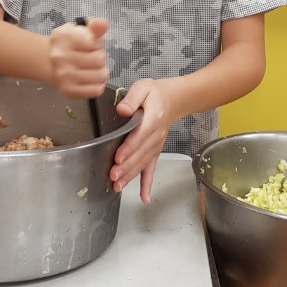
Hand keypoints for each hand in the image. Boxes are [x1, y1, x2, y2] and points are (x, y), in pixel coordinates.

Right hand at [48, 18, 108, 97]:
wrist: (50, 62)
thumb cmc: (71, 44)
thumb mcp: (82, 29)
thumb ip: (95, 26)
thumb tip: (102, 24)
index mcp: (63, 36)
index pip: (94, 42)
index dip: (96, 43)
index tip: (89, 44)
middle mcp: (60, 56)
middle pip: (99, 59)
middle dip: (99, 57)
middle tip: (90, 56)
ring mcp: (63, 75)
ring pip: (101, 76)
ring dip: (100, 71)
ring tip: (90, 67)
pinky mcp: (68, 91)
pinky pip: (96, 90)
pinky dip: (97, 85)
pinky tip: (89, 79)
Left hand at [111, 79, 173, 203]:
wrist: (173, 100)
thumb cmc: (154, 93)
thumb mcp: (143, 87)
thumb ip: (132, 98)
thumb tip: (122, 110)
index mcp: (152, 119)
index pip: (139, 136)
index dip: (129, 148)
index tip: (118, 158)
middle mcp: (156, 136)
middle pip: (140, 154)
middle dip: (126, 167)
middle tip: (113, 176)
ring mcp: (156, 146)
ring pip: (143, 164)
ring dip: (131, 176)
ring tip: (118, 186)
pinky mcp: (155, 151)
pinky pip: (152, 169)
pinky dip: (147, 184)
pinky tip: (144, 198)